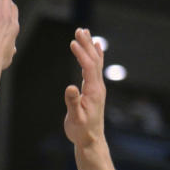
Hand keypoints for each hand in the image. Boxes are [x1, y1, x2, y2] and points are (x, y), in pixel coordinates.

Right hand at [63, 28, 105, 148]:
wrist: (90, 140)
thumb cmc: (81, 131)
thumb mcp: (74, 118)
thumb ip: (73, 102)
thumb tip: (70, 87)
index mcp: (94, 91)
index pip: (88, 67)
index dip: (81, 54)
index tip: (73, 42)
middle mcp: (98, 86)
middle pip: (94, 60)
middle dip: (87, 44)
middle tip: (80, 29)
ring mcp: (98, 87)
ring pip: (96, 62)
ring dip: (90, 47)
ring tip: (86, 33)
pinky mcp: (95, 90)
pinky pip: (96, 68)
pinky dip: (94, 56)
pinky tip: (95, 48)